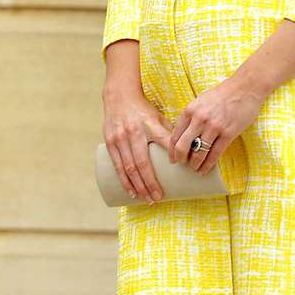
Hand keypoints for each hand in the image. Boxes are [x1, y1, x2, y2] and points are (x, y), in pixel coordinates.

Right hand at [102, 41, 172, 201]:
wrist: (119, 96)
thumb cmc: (143, 109)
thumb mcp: (158, 117)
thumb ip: (168, 134)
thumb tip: (185, 154)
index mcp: (150, 125)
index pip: (164, 143)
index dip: (172, 159)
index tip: (182, 172)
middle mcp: (134, 132)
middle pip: (142, 163)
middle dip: (150, 183)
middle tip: (158, 198)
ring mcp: (120, 138)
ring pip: (129, 167)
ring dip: (137, 186)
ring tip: (146, 199)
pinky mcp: (110, 142)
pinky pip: (117, 165)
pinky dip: (124, 180)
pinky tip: (130, 191)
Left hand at [169, 75, 264, 172]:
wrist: (244, 89)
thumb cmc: (221, 95)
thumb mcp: (200, 101)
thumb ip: (191, 116)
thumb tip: (183, 133)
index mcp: (189, 110)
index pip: (175, 134)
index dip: (171, 149)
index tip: (172, 158)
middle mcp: (199, 119)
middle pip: (183, 145)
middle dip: (180, 158)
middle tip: (181, 164)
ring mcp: (214, 127)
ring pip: (199, 152)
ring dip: (195, 164)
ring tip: (194, 169)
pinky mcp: (228, 134)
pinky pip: (215, 154)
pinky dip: (208, 164)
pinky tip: (205, 170)